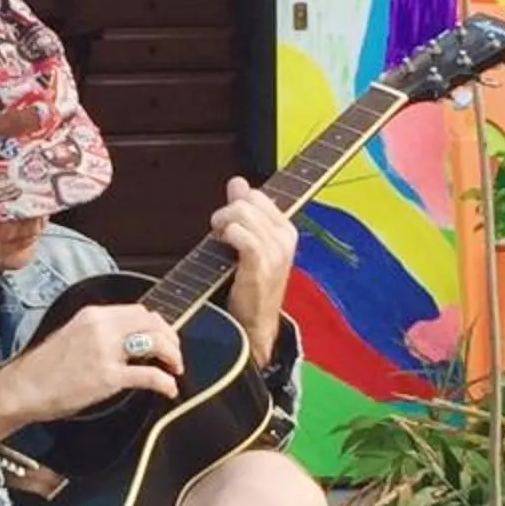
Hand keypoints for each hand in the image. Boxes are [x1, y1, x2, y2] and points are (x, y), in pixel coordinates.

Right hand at [0, 302, 179, 432]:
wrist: (23, 388)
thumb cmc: (43, 369)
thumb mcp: (72, 335)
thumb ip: (98, 333)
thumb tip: (124, 341)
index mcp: (93, 314)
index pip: (138, 311)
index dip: (157, 324)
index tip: (163, 336)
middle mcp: (102, 327)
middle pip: (152, 323)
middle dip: (170, 338)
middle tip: (174, 354)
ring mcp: (106, 351)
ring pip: (156, 343)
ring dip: (173, 356)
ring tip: (175, 369)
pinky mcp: (109, 377)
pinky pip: (150, 375)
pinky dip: (166, 382)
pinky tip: (168, 389)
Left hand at [213, 178, 296, 350]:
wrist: (256, 325)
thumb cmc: (251, 284)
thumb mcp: (251, 242)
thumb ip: (244, 210)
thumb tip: (237, 180)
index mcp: (285, 229)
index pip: (256, 195)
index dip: (235, 205)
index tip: (228, 226)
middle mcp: (285, 238)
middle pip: (247, 201)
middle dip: (226, 213)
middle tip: (219, 234)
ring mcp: (276, 253)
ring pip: (243, 214)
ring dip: (223, 225)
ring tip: (219, 241)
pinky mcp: (261, 267)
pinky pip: (244, 236)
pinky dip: (229, 235)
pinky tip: (223, 243)